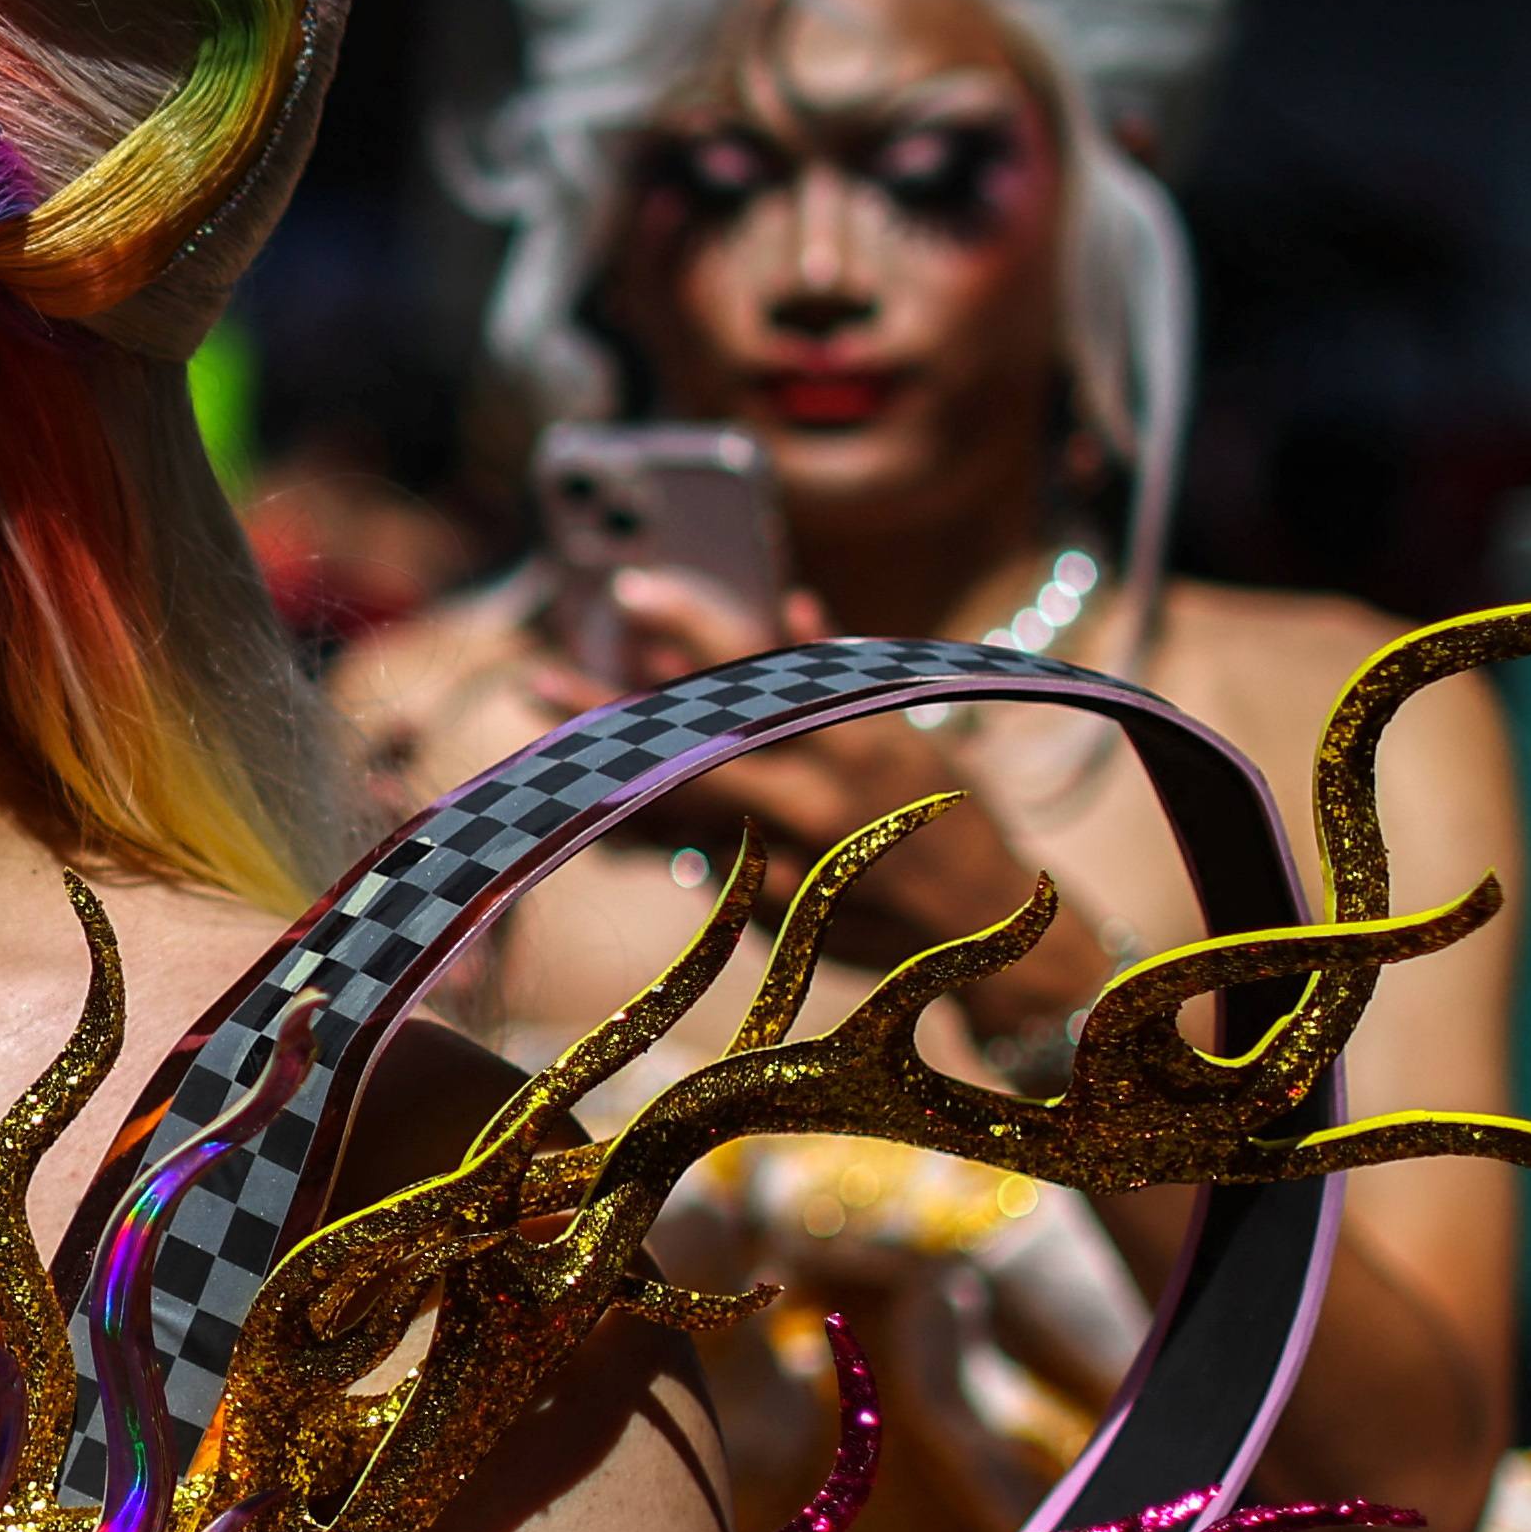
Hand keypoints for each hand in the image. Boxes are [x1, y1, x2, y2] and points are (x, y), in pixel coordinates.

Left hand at [527, 570, 1111, 1045]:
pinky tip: (607, 823)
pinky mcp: (768, 913)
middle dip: (604, 715)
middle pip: (686, 749)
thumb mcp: (907, 735)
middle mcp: (815, 801)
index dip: (689, 627)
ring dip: (606, 778)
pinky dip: (654, 837)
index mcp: (856, 743)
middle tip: (538, 682)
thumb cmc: (952, 820)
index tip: (628, 592)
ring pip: (670, 815)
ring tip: (553, 746)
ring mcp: (787, 864)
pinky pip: (693, 864)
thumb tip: (792, 605)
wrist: (993, 939)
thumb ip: (836, 678)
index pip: (757, 673)